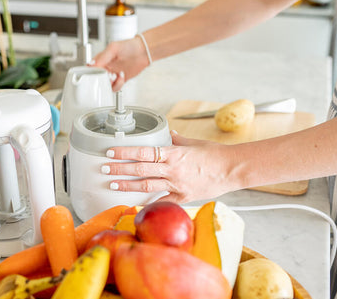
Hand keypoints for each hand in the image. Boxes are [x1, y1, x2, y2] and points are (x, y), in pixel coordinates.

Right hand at [90, 35, 149, 90]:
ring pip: (106, 85)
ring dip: (111, 83)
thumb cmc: (129, 46)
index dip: (92, 73)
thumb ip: (102, 57)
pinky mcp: (120, 80)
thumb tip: (92, 64)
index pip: (90, 69)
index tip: (98, 74)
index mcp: (101, 59)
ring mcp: (112, 74)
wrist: (143, 52)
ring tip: (116, 75)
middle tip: (109, 75)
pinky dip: (118, 84)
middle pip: (97, 79)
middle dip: (102, 80)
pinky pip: (115, 87)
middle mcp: (105, 68)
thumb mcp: (113, 48)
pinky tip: (122, 76)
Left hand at [101, 131, 235, 202]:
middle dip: (119, 169)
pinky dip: (149, 202)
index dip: (124, 152)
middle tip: (103, 168)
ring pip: (146, 185)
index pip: (143, 151)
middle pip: (140, 169)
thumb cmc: (214, 154)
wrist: (232, 169)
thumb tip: (166, 134)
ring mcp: (177, 185)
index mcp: (173, 153)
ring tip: (112, 184)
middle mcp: (172, 169)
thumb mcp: (192, 143)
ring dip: (127, 185)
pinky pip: (163, 201)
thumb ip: (176, 140)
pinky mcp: (183, 197)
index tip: (110, 152)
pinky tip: (135, 203)